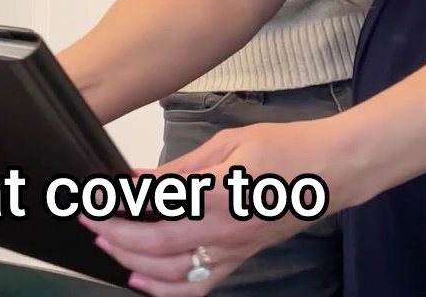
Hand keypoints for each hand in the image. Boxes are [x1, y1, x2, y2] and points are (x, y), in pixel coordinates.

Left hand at [80, 120, 347, 295]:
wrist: (334, 171)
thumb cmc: (287, 149)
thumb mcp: (230, 143)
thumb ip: (181, 167)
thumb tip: (140, 179)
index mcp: (223, 194)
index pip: (159, 208)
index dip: (121, 207)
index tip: (95, 199)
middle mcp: (227, 231)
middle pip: (159, 247)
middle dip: (116, 236)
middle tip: (92, 221)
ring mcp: (234, 252)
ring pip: (174, 277)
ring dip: (134, 265)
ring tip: (108, 247)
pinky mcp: (240, 260)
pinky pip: (199, 288)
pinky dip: (165, 290)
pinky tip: (142, 280)